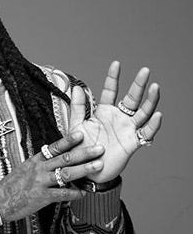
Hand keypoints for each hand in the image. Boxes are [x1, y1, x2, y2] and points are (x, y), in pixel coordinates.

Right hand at [0, 132, 104, 222]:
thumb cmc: (12, 186)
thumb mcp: (25, 170)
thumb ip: (41, 165)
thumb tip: (56, 161)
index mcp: (35, 161)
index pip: (54, 148)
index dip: (68, 141)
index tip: (81, 134)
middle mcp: (39, 169)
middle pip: (65, 158)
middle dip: (84, 153)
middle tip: (99, 149)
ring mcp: (41, 182)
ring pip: (66, 173)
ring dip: (84, 169)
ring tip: (98, 166)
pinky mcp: (42, 197)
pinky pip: (62, 194)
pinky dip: (74, 193)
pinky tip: (85, 193)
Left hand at [69, 61, 161, 182]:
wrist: (85, 170)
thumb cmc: (80, 148)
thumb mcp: (76, 126)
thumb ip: (78, 108)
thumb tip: (77, 87)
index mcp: (104, 112)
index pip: (110, 91)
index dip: (113, 78)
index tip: (116, 63)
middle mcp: (118, 118)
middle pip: (131, 98)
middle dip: (138, 84)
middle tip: (145, 70)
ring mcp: (127, 130)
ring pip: (142, 112)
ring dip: (150, 100)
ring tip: (155, 87)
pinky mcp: (132, 143)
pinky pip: (145, 133)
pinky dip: (152, 125)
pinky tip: (156, 114)